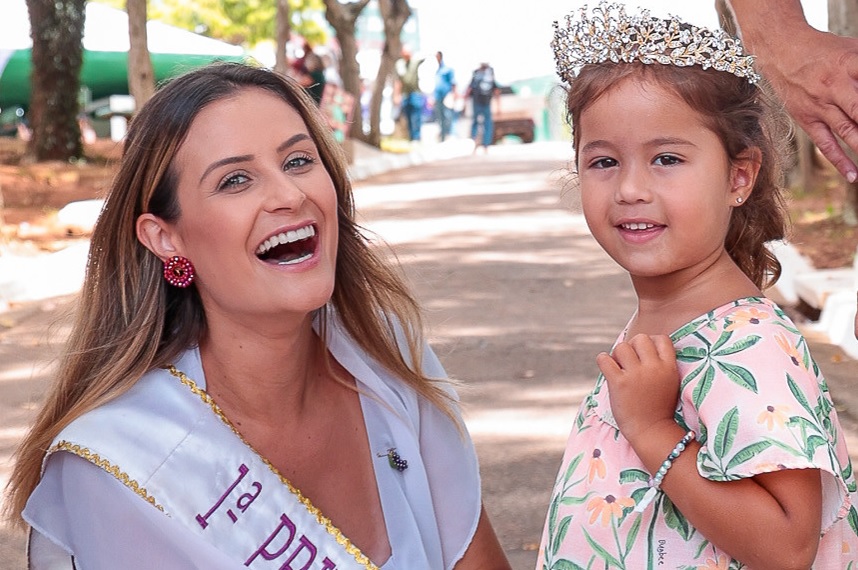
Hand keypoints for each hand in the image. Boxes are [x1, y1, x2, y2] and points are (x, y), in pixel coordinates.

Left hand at [596, 334, 679, 444]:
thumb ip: (659, 364)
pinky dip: (603, 360)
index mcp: (669, 367)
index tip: (645, 357)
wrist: (651, 431)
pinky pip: (604, 359)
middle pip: (640, 338)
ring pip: (621, 347)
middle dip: (632, 347)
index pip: (661, 338)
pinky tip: (607, 369)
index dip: (651, 343)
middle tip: (629, 363)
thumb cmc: (658, 407)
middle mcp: (654, 368)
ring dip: (617, 356)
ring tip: (618, 369)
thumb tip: (638, 344)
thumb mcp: (669, 382)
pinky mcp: (619, 382)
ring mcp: (636, 374)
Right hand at [754, 25, 857, 182]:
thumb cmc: (822, 49)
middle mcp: (835, 86)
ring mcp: (820, 105)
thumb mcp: (852, 48)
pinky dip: (840, 161)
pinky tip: (854, 175)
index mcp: (850, 63)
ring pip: (848, 131)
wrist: (780, 50)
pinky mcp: (807, 119)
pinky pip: (825, 143)